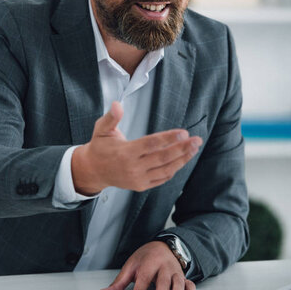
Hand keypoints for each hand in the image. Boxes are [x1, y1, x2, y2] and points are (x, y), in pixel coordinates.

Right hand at [71, 101, 201, 195]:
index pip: (151, 144)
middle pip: (162, 158)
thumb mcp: (101, 129)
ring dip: (182, 159)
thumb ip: (111, 117)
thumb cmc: (100, 147)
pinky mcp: (141, 185)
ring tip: (194, 149)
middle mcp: (133, 167)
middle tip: (197, 140)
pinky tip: (182, 159)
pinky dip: (173, 169)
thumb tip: (117, 104)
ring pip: (165, 169)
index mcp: (125, 152)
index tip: (184, 133)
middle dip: (182, 149)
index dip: (168, 138)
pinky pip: (161, 178)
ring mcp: (138, 178)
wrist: (93, 171)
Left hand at [99, 241, 195, 289]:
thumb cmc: (145, 258)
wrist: (162, 246)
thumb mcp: (130, 266)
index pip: (143, 278)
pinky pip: (190, 285)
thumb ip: (119, 282)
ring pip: (178, 283)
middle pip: (163, 281)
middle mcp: (163, 267)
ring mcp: (174, 272)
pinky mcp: (183, 277)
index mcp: (148, 263)